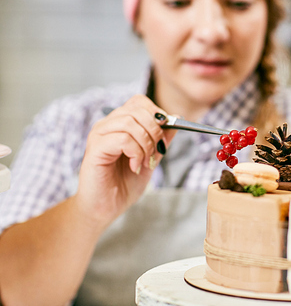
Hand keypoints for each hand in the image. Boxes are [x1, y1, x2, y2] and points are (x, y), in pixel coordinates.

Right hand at [75, 95, 175, 225]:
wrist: (105, 208)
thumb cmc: (124, 184)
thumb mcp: (151, 158)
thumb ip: (161, 139)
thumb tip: (177, 118)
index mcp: (119, 123)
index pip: (139, 102)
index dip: (157, 115)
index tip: (163, 137)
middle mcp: (107, 125)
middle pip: (137, 109)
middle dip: (155, 131)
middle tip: (156, 152)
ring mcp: (99, 135)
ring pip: (130, 122)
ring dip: (146, 144)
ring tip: (145, 162)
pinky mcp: (95, 149)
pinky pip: (122, 139)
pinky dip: (136, 153)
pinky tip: (134, 166)